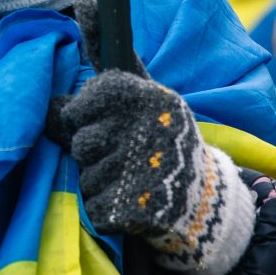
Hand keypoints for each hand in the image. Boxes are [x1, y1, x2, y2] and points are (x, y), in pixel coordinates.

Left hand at [48, 70, 255, 274]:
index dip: (80, 117)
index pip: (79, 106)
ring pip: (85, 178)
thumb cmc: (160, 141)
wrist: (205, 198)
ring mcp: (142, 170)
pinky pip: (94, 209)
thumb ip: (105, 86)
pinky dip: (106, 210)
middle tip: (119, 155)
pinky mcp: (137, 208)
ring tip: (129, 179)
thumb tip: (70, 64)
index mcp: (146, 97)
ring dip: (100, 183)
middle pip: (80, 144)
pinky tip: (129, 202)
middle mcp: (144, 130)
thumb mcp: (145, 100)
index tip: (95, 122)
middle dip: (91, 154)